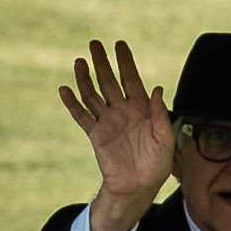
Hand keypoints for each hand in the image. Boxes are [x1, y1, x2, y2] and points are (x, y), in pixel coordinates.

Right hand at [58, 34, 177, 230]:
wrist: (138, 186)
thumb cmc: (156, 163)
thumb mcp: (165, 137)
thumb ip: (159, 113)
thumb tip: (157, 89)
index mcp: (141, 108)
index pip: (131, 79)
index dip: (125, 62)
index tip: (119, 44)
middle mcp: (122, 111)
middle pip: (109, 81)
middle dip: (102, 63)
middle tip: (94, 44)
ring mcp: (108, 121)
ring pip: (93, 95)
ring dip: (85, 78)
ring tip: (79, 61)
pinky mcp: (96, 134)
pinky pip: (82, 116)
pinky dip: (73, 103)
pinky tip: (64, 90)